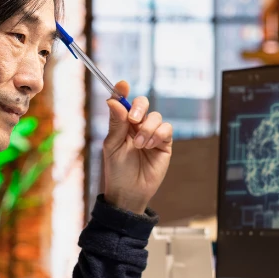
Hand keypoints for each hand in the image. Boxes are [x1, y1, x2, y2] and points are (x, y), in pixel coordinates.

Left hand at [100, 80, 172, 213]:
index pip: (122, 102)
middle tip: (134, 120)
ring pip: (155, 116)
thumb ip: (116, 123)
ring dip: (147, 129)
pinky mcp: (164, 143)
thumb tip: (113, 100)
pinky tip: (150, 146)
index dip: (122, 91)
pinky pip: (166, 128)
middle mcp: (137, 126)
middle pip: (142, 104)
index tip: (122, 85)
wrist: (130, 192)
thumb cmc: (117, 170)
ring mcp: (151, 133)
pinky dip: (158, 134)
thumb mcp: (112, 146)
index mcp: (121, 124)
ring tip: (140, 145)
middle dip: (139, 108)